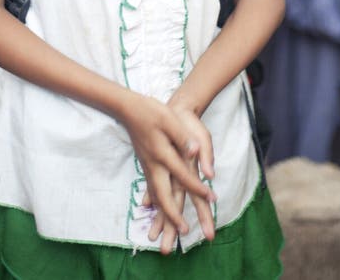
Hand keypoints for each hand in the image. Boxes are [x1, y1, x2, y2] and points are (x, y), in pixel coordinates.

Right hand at [121, 94, 214, 238]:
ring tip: (172, 228)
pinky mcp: (145, 164)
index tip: (212, 198)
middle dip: (173, 216)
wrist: (128, 108)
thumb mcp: (169, 119)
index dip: (198, 188)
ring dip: (163, 214)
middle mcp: (154, 165)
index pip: (183, 176)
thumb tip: (195, 152)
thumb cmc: (150, 111)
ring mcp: (148, 166)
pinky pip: (150, 189)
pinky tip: (153, 209)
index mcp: (162, 154)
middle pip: (163, 197)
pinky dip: (154, 202)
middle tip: (184, 232)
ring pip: (156, 196)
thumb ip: (182, 137)